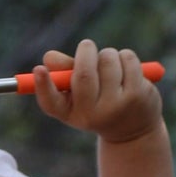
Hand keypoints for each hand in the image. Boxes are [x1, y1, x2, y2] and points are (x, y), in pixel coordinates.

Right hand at [33, 40, 162, 143]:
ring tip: (110, 64)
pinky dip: (125, 56)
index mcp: (71, 114)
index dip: (43, 86)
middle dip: (85, 52)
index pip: (51, 103)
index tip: (38, 70)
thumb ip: (65, 72)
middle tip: (86, 46)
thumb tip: (48, 57)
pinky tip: (127, 69)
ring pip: (107, 60)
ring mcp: (116, 106)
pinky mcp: (136, 95)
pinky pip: (127, 59)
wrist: (133, 130)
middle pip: (83, 74)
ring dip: (107, 54)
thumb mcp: (79, 93)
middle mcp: (92, 115)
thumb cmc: (99, 104)